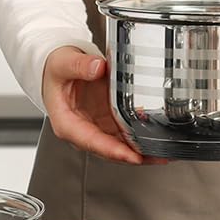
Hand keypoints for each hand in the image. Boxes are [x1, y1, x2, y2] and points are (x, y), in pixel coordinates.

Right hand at [42, 46, 162, 165]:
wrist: (56, 67)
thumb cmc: (55, 70)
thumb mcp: (62, 63)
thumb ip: (80, 65)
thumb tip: (98, 67)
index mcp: (67, 123)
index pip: (92, 142)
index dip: (113, 151)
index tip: (132, 156)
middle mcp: (82, 131)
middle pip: (109, 151)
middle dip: (134, 156)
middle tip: (158, 157)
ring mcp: (96, 127)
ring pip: (120, 147)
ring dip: (141, 151)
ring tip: (164, 153)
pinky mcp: (107, 121)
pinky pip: (125, 135)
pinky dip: (140, 139)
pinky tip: (157, 140)